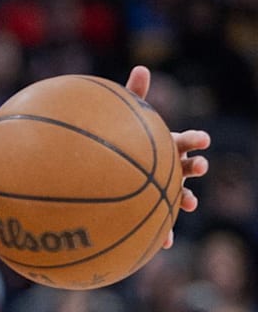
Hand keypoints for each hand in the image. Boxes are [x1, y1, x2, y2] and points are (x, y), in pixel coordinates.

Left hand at [125, 66, 209, 247]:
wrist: (108, 173)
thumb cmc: (122, 142)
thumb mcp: (129, 121)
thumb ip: (135, 95)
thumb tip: (141, 67)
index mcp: (167, 147)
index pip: (187, 141)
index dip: (196, 140)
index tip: (204, 140)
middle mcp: (170, 168)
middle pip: (188, 167)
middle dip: (196, 165)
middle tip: (199, 165)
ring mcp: (163, 190)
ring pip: (180, 196)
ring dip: (187, 199)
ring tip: (188, 202)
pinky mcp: (152, 210)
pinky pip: (159, 223)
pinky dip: (164, 233)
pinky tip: (163, 244)